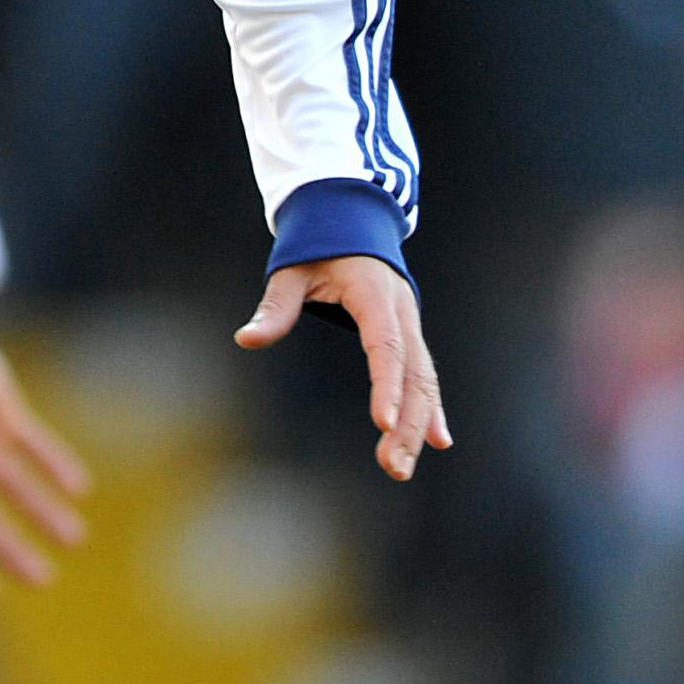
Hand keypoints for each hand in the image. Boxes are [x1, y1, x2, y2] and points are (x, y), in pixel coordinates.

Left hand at [236, 255, 451, 480]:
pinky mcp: (407, 333)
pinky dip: (430, 407)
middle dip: (406, 422)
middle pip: (413, 374)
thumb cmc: (316, 243)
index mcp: (375, 294)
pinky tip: (437, 442)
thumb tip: (246, 339)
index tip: (383, 422)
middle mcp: (401, 312)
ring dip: (417, 424)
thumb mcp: (291, 270)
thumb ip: (275, 307)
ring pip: (423, 380)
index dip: (387, 385)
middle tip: (392, 467)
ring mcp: (409, 323)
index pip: (386, 346)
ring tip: (400, 467)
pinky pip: (423, 374)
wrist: (349, 215)